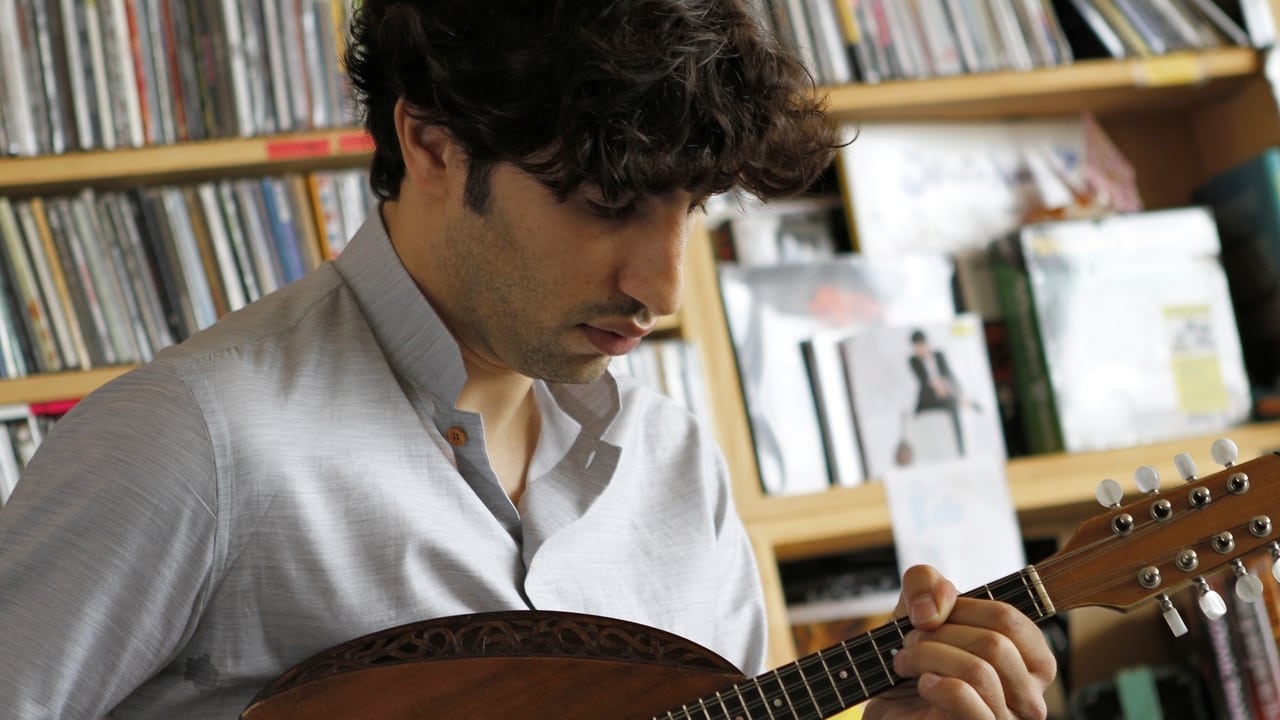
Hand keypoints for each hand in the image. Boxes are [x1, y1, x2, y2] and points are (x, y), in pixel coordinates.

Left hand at [862, 565, 1056, 719]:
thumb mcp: (919, 611)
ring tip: (907, 661)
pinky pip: (963, 697)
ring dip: (927, 656)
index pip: (1009, 619)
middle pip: (994, 643)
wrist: (893, 712)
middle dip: (939, 634)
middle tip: (911, 642)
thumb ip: (926, 585)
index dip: (961, 608)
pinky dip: (932, 683)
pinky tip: (922, 685)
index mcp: (1030, 661)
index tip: (931, 617)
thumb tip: (934, 607)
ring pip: (978, 671)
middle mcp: (1030, 696)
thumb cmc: (916, 664)